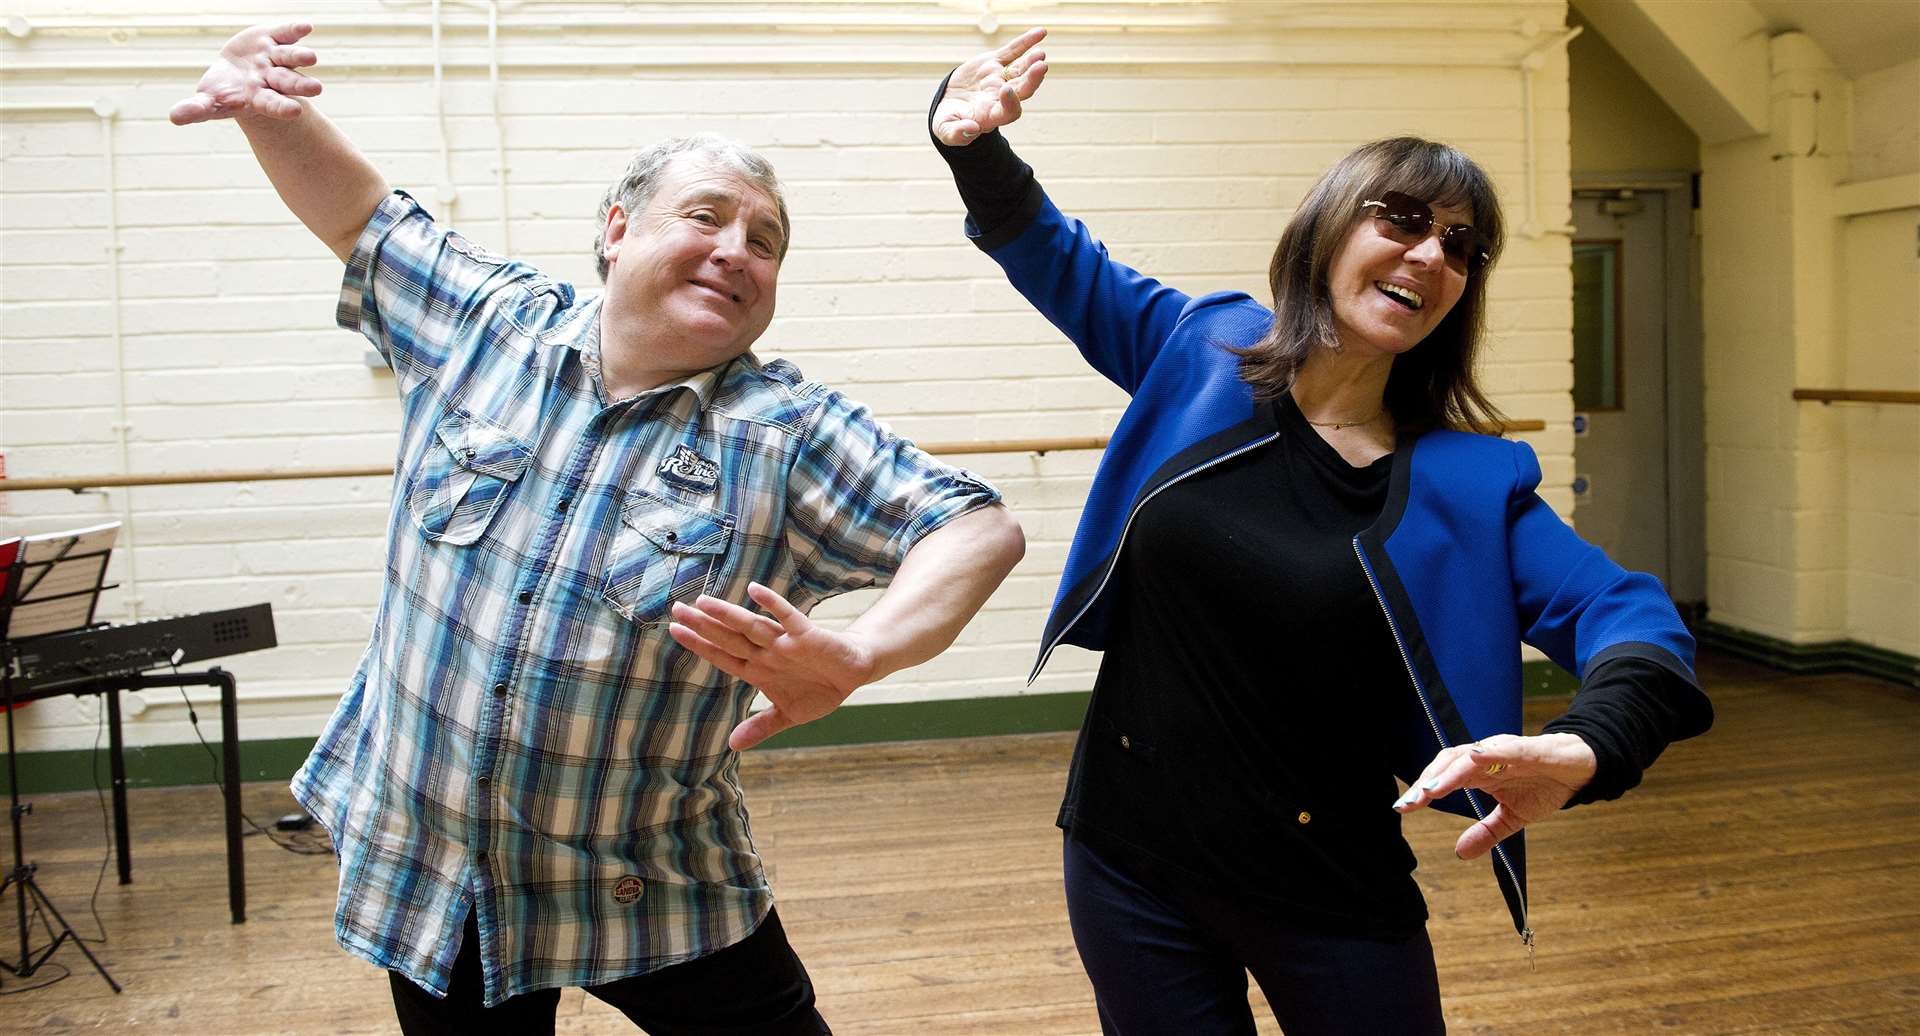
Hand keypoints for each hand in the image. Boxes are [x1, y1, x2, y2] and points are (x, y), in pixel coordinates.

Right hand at [169, 22, 322, 125]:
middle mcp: (270, 78)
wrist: (235, 74)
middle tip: (316, 89)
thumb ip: (196, 110)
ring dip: (300, 57)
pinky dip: (295, 30)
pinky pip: (286, 33)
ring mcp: (274, 58)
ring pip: (290, 58)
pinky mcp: (272, 38)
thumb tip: (174, 118)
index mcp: (258, 97)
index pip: (272, 104)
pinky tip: (306, 27)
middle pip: (288, 82)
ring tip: (311, 57)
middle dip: (300, 85)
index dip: (281, 107)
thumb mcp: (207, 101)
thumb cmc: (223, 93)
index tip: (295, 112)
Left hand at [669, 583, 877, 751]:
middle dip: (703, 625)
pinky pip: (787, 617)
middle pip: (729, 638)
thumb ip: (760, 726)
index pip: (722, 656)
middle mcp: (766, 653)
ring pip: (751, 627)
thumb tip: (732, 745)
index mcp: (758, 670)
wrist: (853, 672)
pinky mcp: (807, 635)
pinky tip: (754, 590)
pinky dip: (772, 604)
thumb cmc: (818, 688)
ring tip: (703, 602)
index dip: (699, 645)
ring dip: (728, 615)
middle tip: (676, 609)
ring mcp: (784, 643)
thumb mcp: (787, 715)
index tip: (675, 631)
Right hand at [932, 26, 1048, 145]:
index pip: (1009, 112)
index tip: (1005, 90)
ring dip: (1031, 62)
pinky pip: (1013, 51)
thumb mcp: (946, 131)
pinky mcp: (995, 62)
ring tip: (1040, 54)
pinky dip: (1026, 42)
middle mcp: (1001, 97)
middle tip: (1041, 67)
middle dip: (1032, 80)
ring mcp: (1000, 78)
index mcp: (992, 115)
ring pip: (1020, 70)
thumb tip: (971, 129)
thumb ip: (957, 134)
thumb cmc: (949, 121)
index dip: (1011, 103)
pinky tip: (1041, 32)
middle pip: (1022, 90)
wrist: (949, 103)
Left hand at [1391, 733, 1596, 859]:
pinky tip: (1475, 757)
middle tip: (1409, 804)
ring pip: (1470, 757)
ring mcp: (1506, 751)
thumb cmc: (1543, 785)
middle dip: (1427, 783)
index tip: (1402, 809)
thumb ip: (1486, 832)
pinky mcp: (1530, 750)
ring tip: (1430, 789)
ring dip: (1449, 772)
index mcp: (1479, 773)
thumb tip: (1460, 852)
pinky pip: (1507, 749)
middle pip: (1448, 765)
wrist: (1580, 768)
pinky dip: (1490, 752)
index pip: (1443, 778)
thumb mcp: (1512, 817)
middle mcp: (1486, 758)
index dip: (1423, 791)